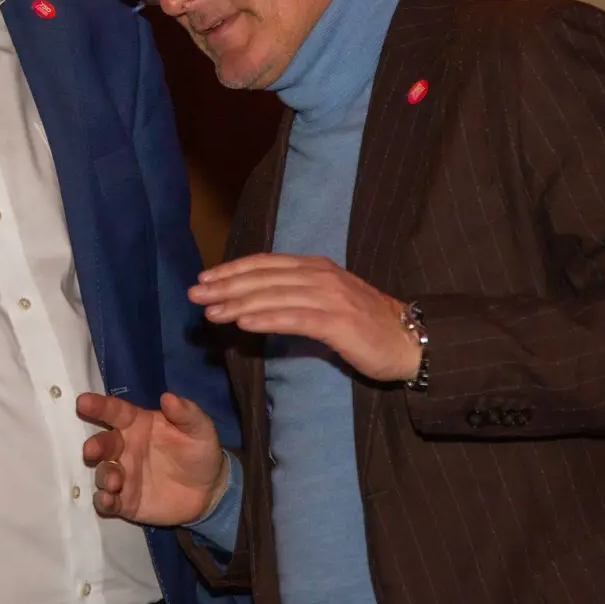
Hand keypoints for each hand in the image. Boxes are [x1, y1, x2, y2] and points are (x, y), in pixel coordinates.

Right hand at [77, 391, 226, 526]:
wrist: (209, 491)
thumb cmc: (199, 451)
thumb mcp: (200, 429)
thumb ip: (186, 413)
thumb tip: (168, 397)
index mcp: (138, 424)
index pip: (115, 412)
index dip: (99, 405)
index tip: (82, 401)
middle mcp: (125, 448)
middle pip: (103, 443)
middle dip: (94, 446)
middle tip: (90, 450)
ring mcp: (123, 475)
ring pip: (103, 472)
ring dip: (104, 475)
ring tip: (115, 481)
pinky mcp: (125, 501)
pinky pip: (108, 501)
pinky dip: (104, 501)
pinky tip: (108, 500)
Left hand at [191, 253, 421, 382]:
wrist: (410, 340)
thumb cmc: (366, 324)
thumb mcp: (328, 300)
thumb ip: (296, 295)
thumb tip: (255, 299)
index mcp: (316, 267)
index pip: (265, 263)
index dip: (233, 269)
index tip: (205, 277)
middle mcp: (320, 276)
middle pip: (264, 277)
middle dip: (226, 284)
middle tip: (195, 293)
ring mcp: (330, 297)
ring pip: (274, 296)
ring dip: (238, 303)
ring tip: (210, 311)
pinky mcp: (337, 322)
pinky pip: (294, 318)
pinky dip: (266, 318)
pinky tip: (244, 324)